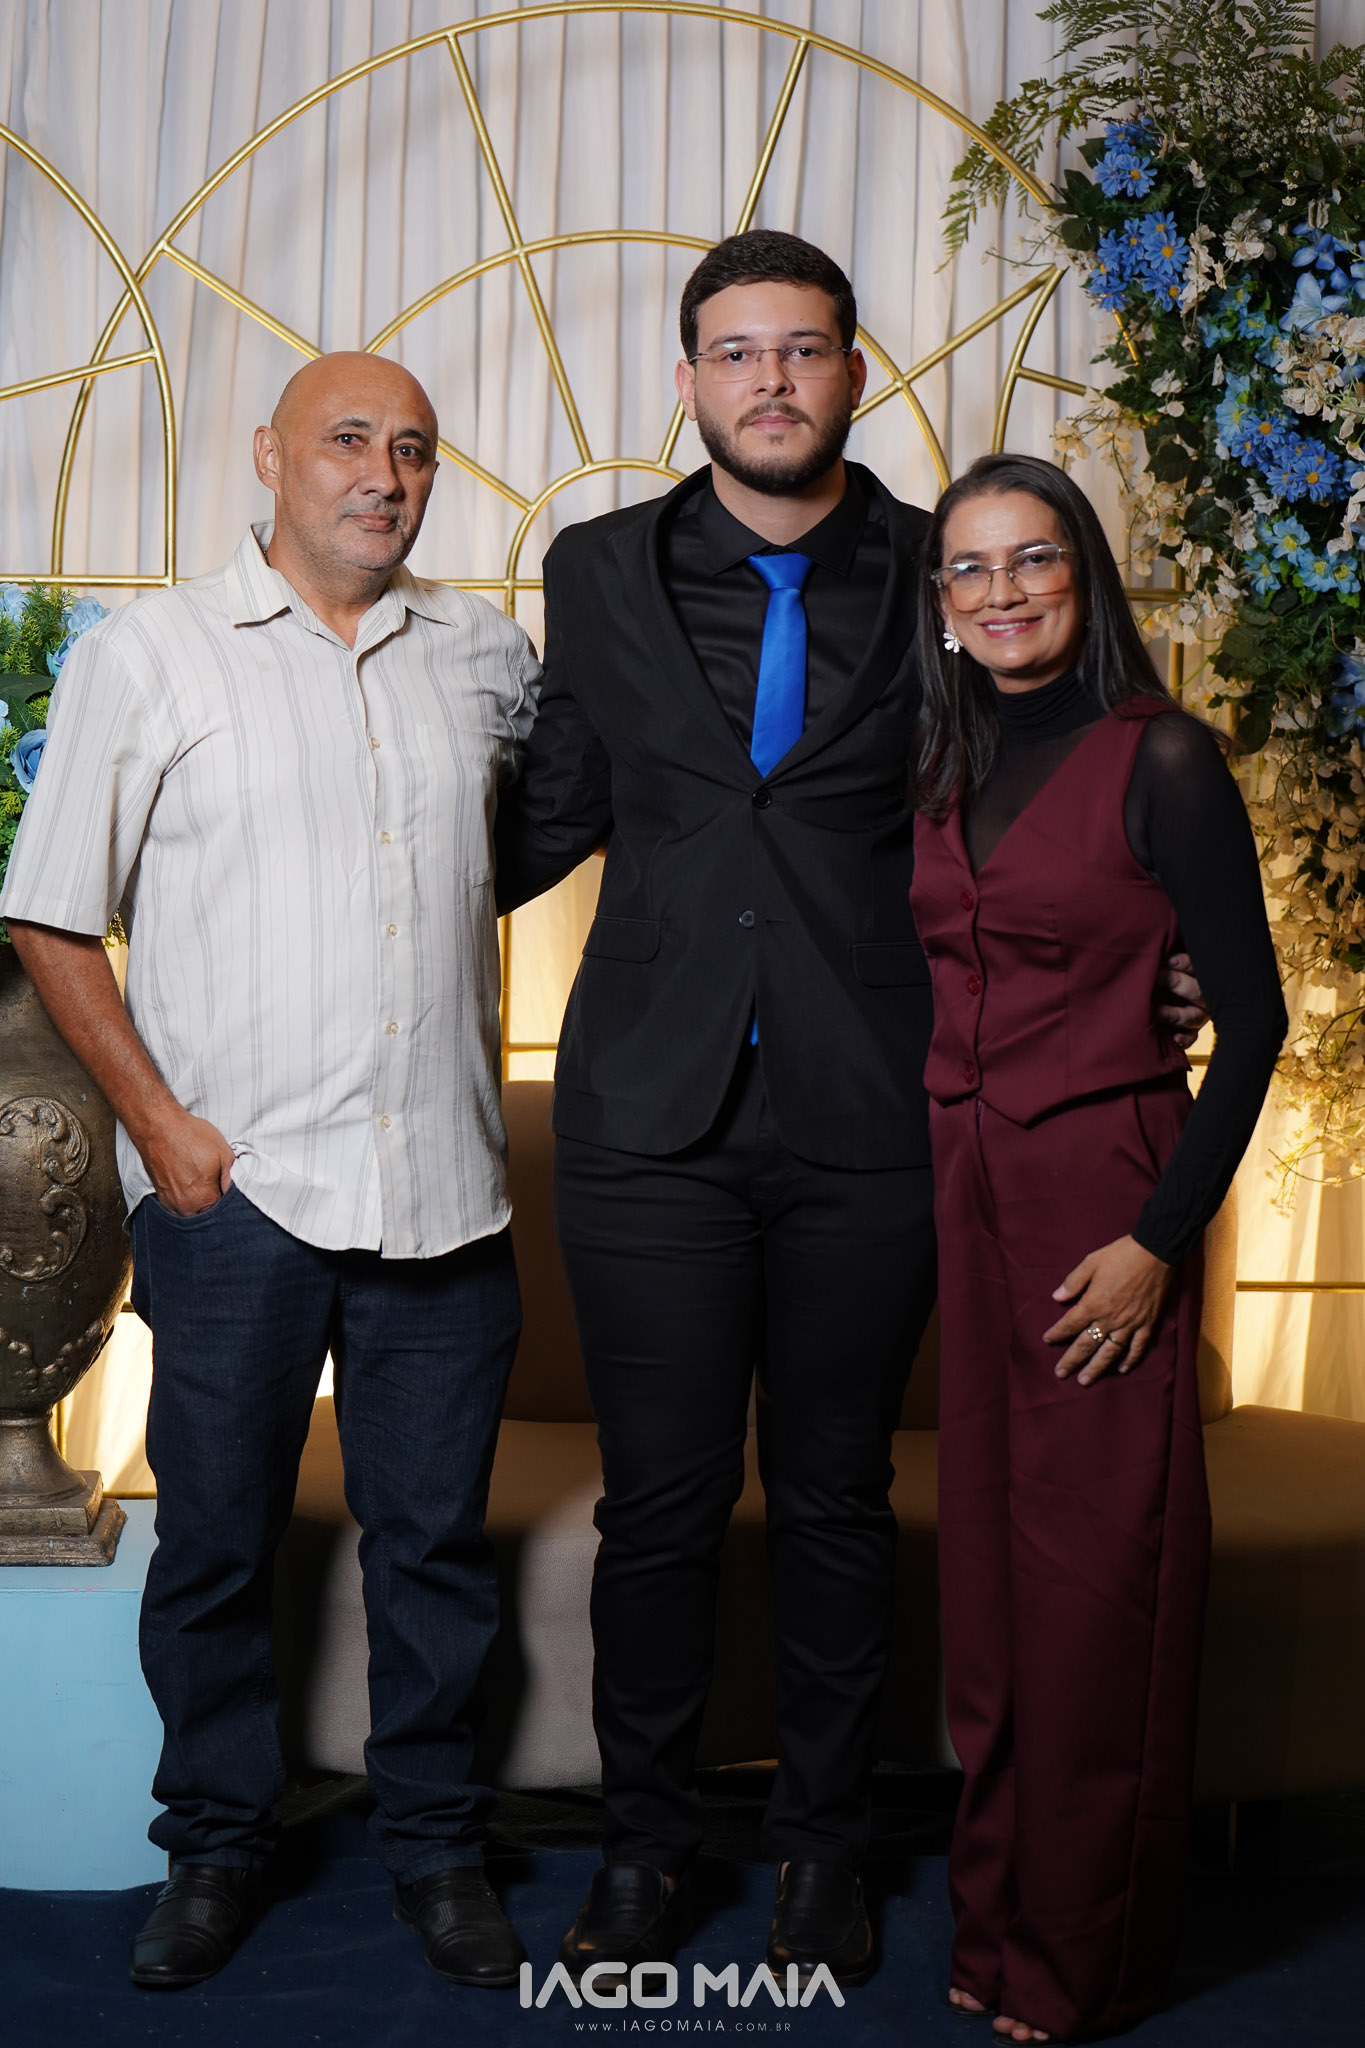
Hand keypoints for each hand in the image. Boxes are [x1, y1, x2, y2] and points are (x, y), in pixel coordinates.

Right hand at [140, 1105, 234, 1215]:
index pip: (224, 1212)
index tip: (228, 1189)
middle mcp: (185, 1208)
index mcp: (203, 1200)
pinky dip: (187, 1197)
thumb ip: (232, 1179)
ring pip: (193, 1211)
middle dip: (215, 1201)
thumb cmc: (190, 1136)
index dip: (230, 1202)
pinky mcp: (161, 1197)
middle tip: (216, 1182)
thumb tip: (236, 1193)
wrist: (158, 1126)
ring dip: (200, 1201)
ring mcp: (170, 1204)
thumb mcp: (223, 1153)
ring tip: (200, 1179)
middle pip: (207, 1214)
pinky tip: (189, 1180)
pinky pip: (179, 1205)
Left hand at [1045, 1235, 1171, 1383]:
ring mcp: (1130, 1324)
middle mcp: (1110, 1319)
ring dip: (1097, 1368)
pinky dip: (1130, 1360)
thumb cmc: (1120, 1255)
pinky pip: (1138, 1348)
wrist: (1155, 1252)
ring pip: (1110, 1352)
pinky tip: (1122, 1369)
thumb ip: (1073, 1282)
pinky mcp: (1147, 1324)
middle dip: (1072, 1360)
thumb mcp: (1091, 1262)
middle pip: (1087, 1344)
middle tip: (1060, 1374)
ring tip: (1084, 1381)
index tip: (1047, 1340)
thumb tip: (1056, 1297)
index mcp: (1094, 1303)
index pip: (1070, 1324)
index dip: (1057, 1333)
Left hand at [1157, 949, 1207, 1048]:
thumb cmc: (1167, 967)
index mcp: (1204, 974)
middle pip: (1197, 991)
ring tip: (1158, 1011)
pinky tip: (1175, 1038)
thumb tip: (1157, 938)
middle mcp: (1205, 995)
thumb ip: (1170, 950)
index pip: (1199, 967)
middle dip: (1176, 983)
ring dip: (1176, 1014)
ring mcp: (1199, 1014)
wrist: (1165, 990)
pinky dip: (1184, 1039)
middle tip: (1157, 976)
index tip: (1169, 960)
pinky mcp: (1191, 1030)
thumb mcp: (1173, 955)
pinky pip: (1192, 1038)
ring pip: (1193, 1016)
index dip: (1186, 963)